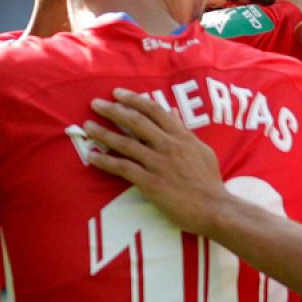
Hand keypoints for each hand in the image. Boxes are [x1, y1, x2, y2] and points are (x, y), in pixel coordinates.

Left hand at [84, 89, 226, 235]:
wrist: (214, 209)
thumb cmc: (209, 182)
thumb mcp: (202, 151)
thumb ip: (185, 132)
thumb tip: (173, 113)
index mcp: (182, 136)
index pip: (154, 110)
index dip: (133, 99)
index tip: (117, 93)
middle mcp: (169, 146)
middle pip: (136, 121)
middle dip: (113, 110)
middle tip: (95, 103)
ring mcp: (159, 164)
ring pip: (125, 143)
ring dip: (103, 133)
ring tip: (87, 126)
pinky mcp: (151, 183)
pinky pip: (123, 168)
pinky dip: (105, 161)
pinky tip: (92, 156)